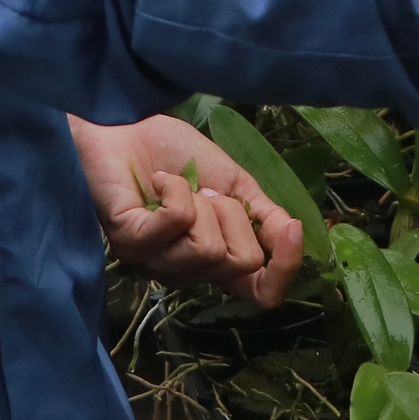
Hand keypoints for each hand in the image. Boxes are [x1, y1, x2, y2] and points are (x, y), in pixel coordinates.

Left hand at [67, 113, 305, 307]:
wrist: (126, 124)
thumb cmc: (174, 152)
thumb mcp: (232, 182)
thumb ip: (262, 214)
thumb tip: (293, 234)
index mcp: (214, 259)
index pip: (261, 295)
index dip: (283, 269)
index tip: (291, 227)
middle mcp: (184, 271)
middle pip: (239, 262)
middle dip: (231, 212)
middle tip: (202, 189)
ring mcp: (154, 262)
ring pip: (209, 248)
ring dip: (201, 202)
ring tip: (178, 185)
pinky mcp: (129, 242)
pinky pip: (178, 222)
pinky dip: (177, 189)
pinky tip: (159, 181)